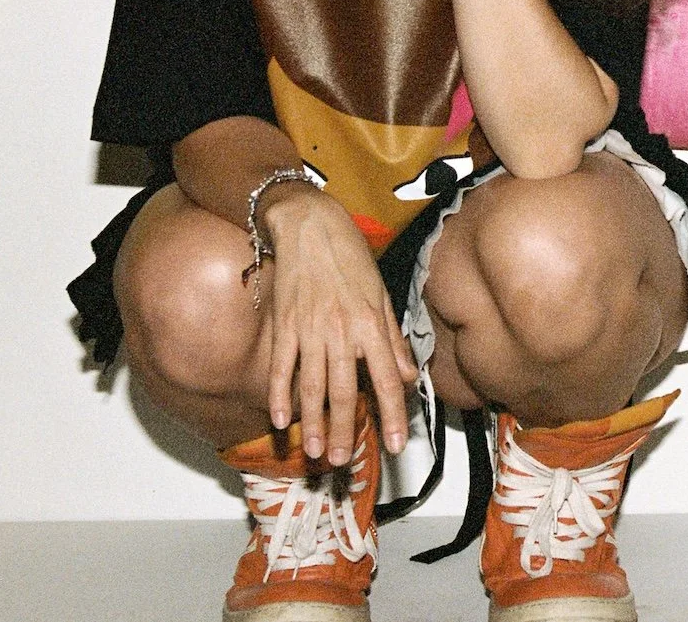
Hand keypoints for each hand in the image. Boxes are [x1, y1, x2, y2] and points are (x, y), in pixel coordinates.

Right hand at [259, 186, 419, 465]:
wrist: (310, 226)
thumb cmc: (350, 258)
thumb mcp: (381, 294)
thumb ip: (392, 339)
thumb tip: (407, 375)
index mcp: (371, 325)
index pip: (387, 380)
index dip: (393, 415)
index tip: (397, 445)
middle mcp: (342, 332)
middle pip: (344, 391)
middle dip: (345, 430)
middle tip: (344, 462)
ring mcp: (310, 330)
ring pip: (312, 386)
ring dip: (314, 423)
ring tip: (316, 453)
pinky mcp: (284, 325)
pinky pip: (282, 367)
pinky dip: (280, 395)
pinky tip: (281, 421)